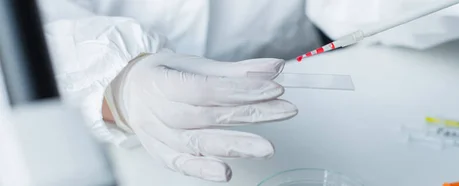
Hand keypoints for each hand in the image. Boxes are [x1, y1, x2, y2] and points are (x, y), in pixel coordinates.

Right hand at [104, 52, 296, 181]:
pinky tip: (227, 173)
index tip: (275, 88)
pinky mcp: (162, 155)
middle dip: (249, 115)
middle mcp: (157, 111)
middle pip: (207, 116)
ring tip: (266, 149)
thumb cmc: (168, 76)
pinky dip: (204, 170)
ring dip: (234, 146)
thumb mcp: (198, 65)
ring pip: (197, 143)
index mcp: (163, 82)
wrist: (131, 93)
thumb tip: (275, 68)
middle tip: (284, 112)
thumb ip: (237, 70)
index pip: (206, 88)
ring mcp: (157, 136)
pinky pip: (182, 165)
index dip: (242, 89)